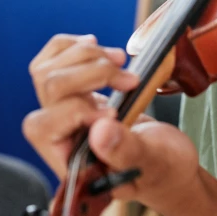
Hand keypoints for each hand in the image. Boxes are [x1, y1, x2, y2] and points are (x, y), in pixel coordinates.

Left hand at [23, 33, 200, 215]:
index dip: (78, 110)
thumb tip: (98, 130)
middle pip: (49, 89)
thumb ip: (126, 151)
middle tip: (129, 79)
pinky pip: (52, 60)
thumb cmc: (163, 169)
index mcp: (72, 164)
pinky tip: (95, 46)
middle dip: (90, 73)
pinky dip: (72, 46)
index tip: (115, 111)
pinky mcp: (75, 94)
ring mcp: (65, 114)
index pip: (47, 127)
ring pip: (47, 70)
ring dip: (85, 56)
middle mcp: (61, 137)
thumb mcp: (154, 163)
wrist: (170, 160)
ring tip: (119, 60)